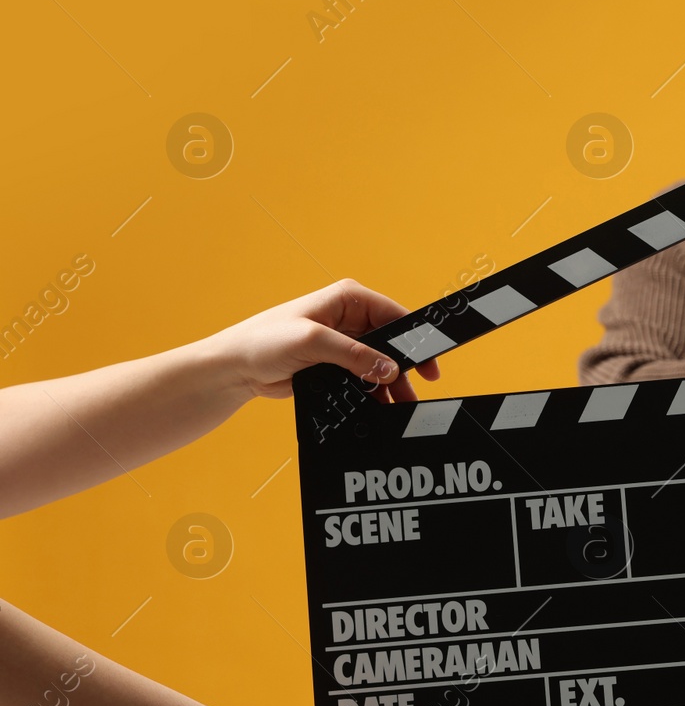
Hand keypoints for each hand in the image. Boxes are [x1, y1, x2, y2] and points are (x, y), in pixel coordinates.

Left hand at [204, 279, 440, 401]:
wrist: (233, 369)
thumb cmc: (262, 342)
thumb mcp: (312, 342)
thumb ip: (353, 354)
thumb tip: (387, 368)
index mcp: (348, 299)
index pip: (395, 315)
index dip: (416, 338)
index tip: (430, 362)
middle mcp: (349, 318)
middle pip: (391, 343)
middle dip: (404, 367)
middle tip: (417, 390)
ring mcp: (343, 342)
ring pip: (379, 363)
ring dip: (390, 384)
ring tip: (400, 405)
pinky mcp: (335, 364)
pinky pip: (364, 378)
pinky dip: (372, 392)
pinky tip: (378, 406)